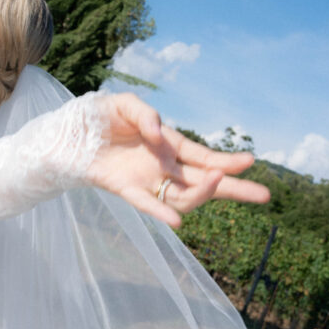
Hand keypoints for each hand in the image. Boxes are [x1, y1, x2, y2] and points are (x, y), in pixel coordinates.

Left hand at [85, 93, 270, 227]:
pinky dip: (161, 213)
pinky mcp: (124, 189)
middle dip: (234, 187)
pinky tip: (177, 223)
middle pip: (204, 182)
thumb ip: (145, 114)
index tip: (250, 162)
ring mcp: (145, 180)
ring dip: (202, 192)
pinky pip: (147, 204)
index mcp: (168, 145)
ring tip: (216, 180)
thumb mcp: (123, 104)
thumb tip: (160, 133)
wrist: (64, 134)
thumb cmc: (97, 117)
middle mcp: (162, 166)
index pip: (203, 157)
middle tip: (264, 195)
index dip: (226, 161)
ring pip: (183, 196)